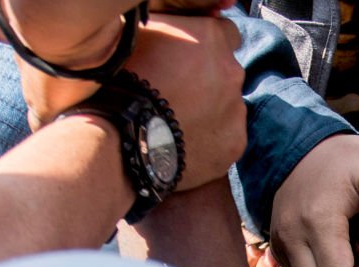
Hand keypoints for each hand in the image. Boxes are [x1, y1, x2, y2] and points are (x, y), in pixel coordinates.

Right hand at [20, 13, 245, 192]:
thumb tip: (177, 36)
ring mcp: (236, 109)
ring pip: (229, 106)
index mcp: (211, 38)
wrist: (123, 135)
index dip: (208, 46)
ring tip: (176, 121)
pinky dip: (211, 139)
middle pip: (227, 72)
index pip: (227, 34)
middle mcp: (232, 71)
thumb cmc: (122, 79)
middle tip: (177, 92)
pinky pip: (227, 136)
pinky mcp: (235, 142)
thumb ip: (173, 32)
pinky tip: (185, 142)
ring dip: (210, 110)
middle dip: (208, 80)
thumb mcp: (142, 36)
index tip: (191, 58)